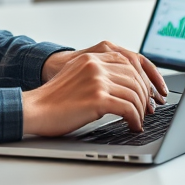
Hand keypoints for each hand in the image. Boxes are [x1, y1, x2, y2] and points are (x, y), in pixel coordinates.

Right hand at [24, 42, 167, 137]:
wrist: (35, 109)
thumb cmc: (54, 99)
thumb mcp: (77, 75)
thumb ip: (97, 73)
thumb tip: (123, 84)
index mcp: (92, 58)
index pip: (130, 62)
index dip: (144, 79)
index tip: (149, 93)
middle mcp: (96, 65)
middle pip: (136, 78)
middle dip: (145, 96)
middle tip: (147, 111)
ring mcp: (97, 80)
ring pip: (135, 93)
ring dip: (141, 111)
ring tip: (138, 121)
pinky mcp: (98, 98)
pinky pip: (128, 108)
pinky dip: (135, 119)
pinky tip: (132, 126)